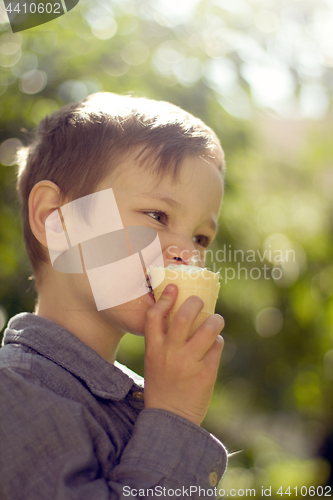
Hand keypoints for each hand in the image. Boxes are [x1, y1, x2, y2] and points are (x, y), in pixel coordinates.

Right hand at [144, 284, 224, 425]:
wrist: (170, 418)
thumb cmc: (162, 386)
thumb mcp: (153, 362)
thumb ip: (164, 342)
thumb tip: (184, 317)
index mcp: (153, 349)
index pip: (154, 317)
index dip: (165, 299)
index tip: (174, 288)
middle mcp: (170, 353)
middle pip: (183, 317)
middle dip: (194, 303)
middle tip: (199, 301)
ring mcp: (189, 363)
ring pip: (207, 329)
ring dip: (215, 320)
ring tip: (216, 319)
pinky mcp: (206, 372)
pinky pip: (217, 346)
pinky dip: (217, 340)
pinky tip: (215, 343)